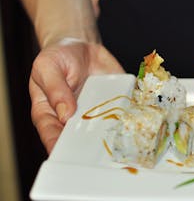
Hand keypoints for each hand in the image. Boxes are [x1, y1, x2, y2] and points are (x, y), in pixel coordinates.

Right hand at [29, 39, 123, 153]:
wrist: (80, 45)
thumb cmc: (57, 57)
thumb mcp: (47, 67)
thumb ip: (54, 89)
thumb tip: (64, 114)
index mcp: (50, 113)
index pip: (51, 134)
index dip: (57, 147)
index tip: (66, 156)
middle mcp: (74, 117)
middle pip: (79, 138)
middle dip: (88, 146)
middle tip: (97, 153)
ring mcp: (95, 112)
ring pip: (104, 129)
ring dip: (113, 134)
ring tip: (122, 140)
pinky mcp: (113, 102)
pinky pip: (123, 111)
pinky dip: (131, 115)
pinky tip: (138, 118)